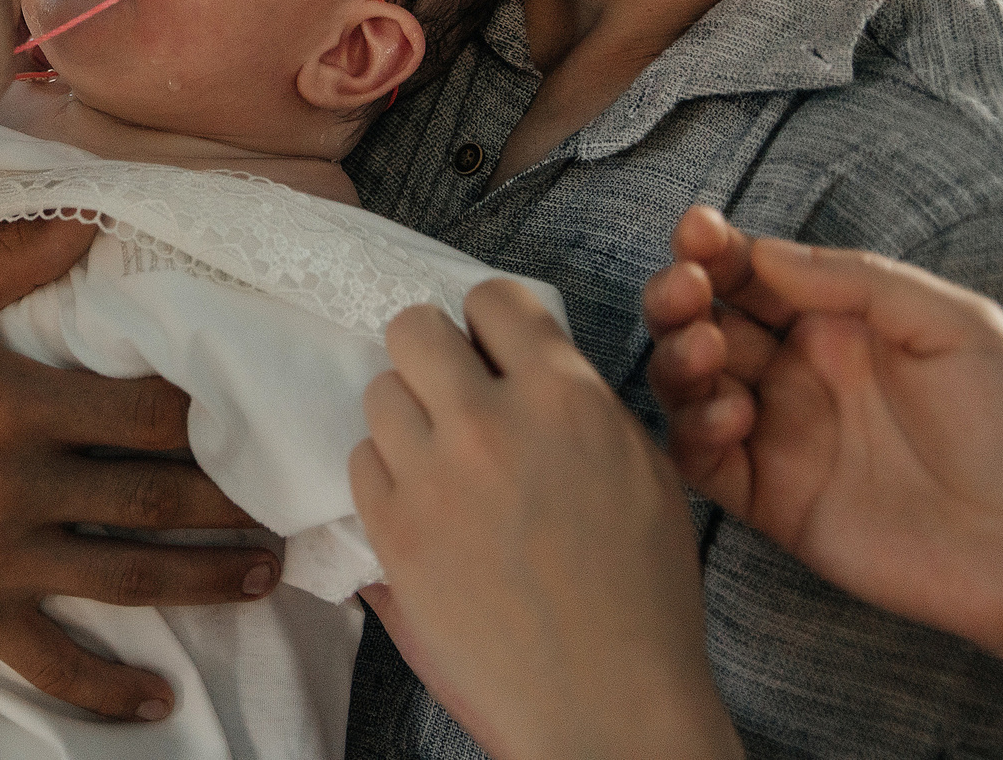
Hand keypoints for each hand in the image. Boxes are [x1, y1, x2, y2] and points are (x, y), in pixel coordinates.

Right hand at [0, 217, 280, 722]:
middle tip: (290, 502)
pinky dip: (105, 688)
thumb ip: (14, 251)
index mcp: (16, 401)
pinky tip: (156, 701)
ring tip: (264, 575)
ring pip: (127, 577)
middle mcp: (15, 483)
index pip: (148, 412)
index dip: (213, 413)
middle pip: (157, 499)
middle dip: (233, 503)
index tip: (257, 409)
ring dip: (206, 581)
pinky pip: (49, 659)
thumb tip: (98, 215)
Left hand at [349, 280, 740, 759]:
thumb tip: (517, 365)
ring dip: (404, 419)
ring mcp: (434, 472)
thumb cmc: (642, 598)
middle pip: (412, 327)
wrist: (606, 703)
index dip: (486, 325)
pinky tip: (421, 510)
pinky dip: (385, 478)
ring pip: (379, 392)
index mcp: (565, 396)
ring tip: (437, 462)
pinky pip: (360, 462)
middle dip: (429, 356)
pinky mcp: (393, 527)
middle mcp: (491, 420)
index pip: (490, 298)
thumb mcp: (641, 474)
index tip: (488, 352)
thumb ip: (577, 406)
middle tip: (448, 397)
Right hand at [646, 207, 1002, 673]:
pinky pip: (703, 462)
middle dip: (679, 296)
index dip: (716, 249)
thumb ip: (859, 281)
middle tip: (684, 288)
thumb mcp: (956, 325)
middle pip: (707, 322)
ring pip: (690, 387)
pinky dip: (693, 432)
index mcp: (841, 327)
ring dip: (677, 358)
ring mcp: (782, 438)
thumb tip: (763, 252)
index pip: (755, 276)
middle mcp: (801, 377)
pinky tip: (730, 414)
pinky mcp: (773, 502)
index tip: (698, 231)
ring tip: (707, 350)